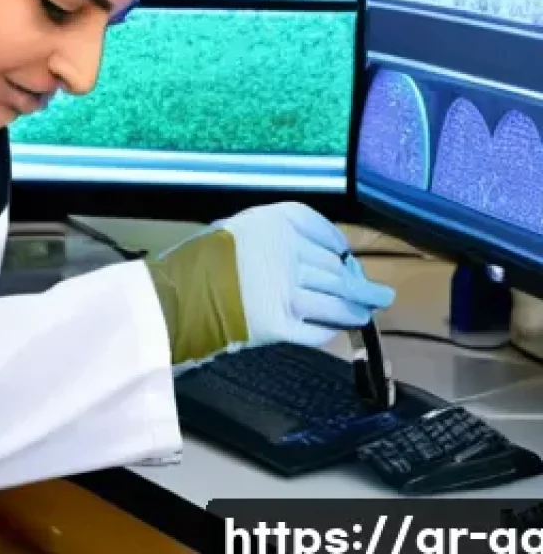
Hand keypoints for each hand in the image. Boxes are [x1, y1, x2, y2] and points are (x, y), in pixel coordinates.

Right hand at [145, 202, 395, 364]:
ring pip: (336, 302)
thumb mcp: (238, 227)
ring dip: (355, 309)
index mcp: (278, 222)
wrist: (175, 293)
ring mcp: (289, 291)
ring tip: (366, 312)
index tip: (347, 259)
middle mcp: (291, 253)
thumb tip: (315, 253)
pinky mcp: (282, 325)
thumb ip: (274, 234)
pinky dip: (328, 332)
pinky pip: (317, 331)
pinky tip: (333, 330)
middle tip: (378, 293)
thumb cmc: (200, 257)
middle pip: (337, 270)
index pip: (326, 234)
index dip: (341, 249)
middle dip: (359, 283)